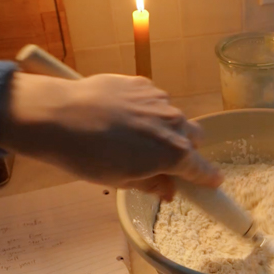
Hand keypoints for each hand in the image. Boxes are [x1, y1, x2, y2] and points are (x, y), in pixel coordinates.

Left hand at [0, 72, 221, 197]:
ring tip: (131, 135)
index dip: (208, 178)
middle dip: (185, 148)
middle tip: (160, 158)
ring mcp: (159, 100)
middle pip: (194, 138)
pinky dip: (145, 110)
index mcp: (172, 154)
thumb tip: (168, 190)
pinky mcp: (143, 83)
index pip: (202, 169)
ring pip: (173, 117)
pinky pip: (154, 100)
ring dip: (163, 127)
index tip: (213, 182)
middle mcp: (173, 124)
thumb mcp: (121, 181)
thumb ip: (152, 184)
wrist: (60, 116)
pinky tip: (120, 116)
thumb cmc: (88, 156)